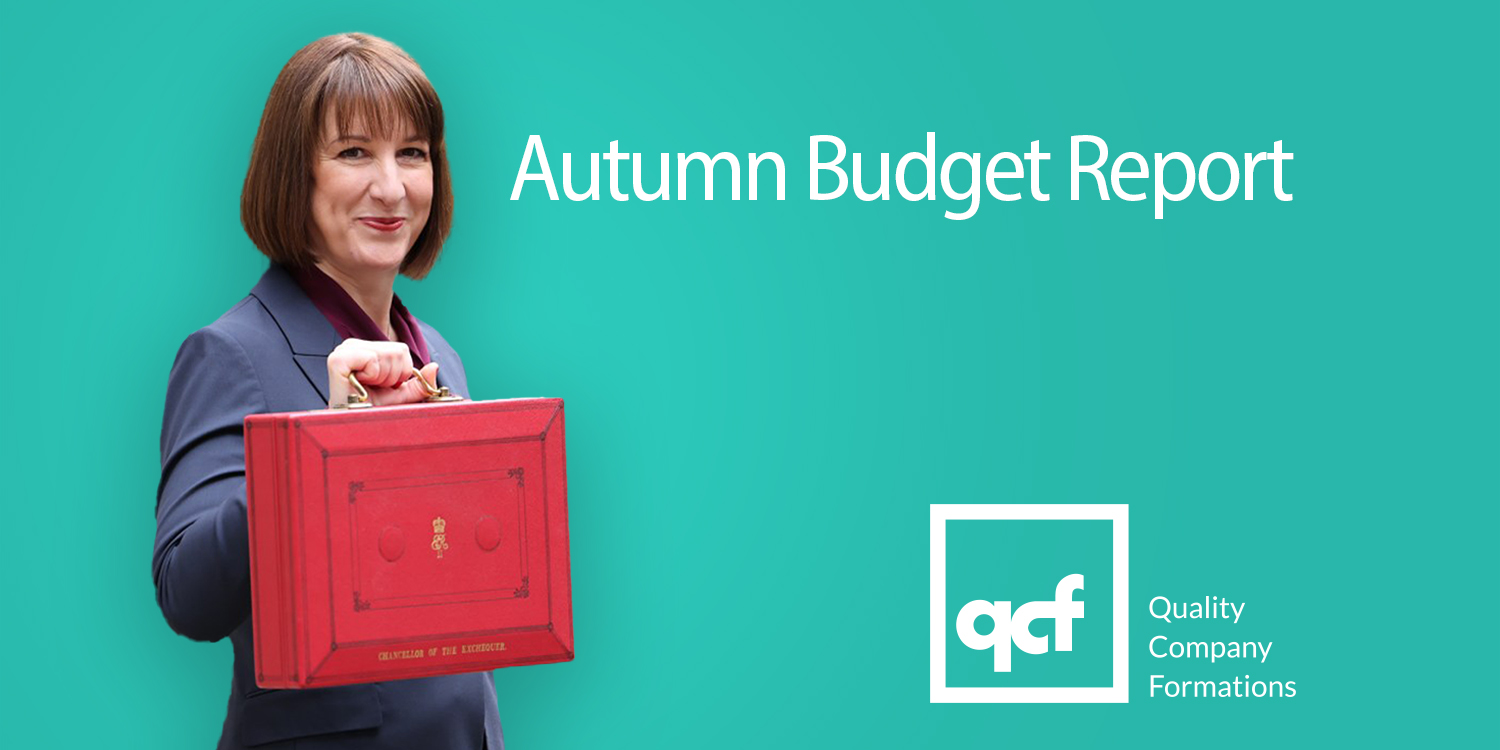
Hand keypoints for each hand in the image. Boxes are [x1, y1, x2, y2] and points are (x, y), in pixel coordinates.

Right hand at [325, 338, 439, 408]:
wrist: (353, 431)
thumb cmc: (371, 412)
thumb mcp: (400, 397)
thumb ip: (418, 383)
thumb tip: (434, 367)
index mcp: (365, 349)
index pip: (401, 349)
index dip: (400, 373)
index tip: (383, 387)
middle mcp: (353, 345)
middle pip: (397, 350)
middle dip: (393, 376)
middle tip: (375, 389)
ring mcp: (343, 350)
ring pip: (389, 354)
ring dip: (384, 378)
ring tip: (367, 389)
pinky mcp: (337, 359)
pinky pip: (372, 359)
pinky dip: (373, 376)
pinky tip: (360, 386)